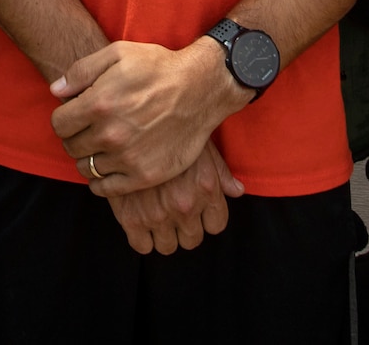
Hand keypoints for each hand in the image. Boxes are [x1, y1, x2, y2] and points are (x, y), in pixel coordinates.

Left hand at [50, 38, 253, 195]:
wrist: (201, 88)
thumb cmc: (159, 67)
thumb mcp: (118, 53)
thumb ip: (81, 71)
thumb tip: (55, 91)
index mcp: (98, 104)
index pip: (58, 124)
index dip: (65, 118)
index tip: (77, 114)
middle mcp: (110, 134)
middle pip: (71, 146)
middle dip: (76, 136)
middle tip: (91, 128)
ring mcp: (127, 158)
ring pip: (86, 167)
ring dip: (89, 157)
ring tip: (103, 144)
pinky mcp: (143, 175)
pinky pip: (105, 188)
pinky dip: (101, 180)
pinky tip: (109, 165)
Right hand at [106, 141, 244, 254]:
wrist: (132, 121)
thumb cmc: (172, 129)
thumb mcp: (203, 145)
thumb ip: (221, 174)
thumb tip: (237, 191)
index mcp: (206, 189)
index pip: (216, 226)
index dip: (207, 218)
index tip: (197, 210)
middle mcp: (185, 206)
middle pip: (192, 240)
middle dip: (186, 229)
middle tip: (175, 213)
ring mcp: (158, 214)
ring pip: (168, 247)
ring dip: (164, 235)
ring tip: (158, 217)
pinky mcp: (131, 218)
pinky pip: (142, 246)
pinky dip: (142, 238)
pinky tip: (139, 220)